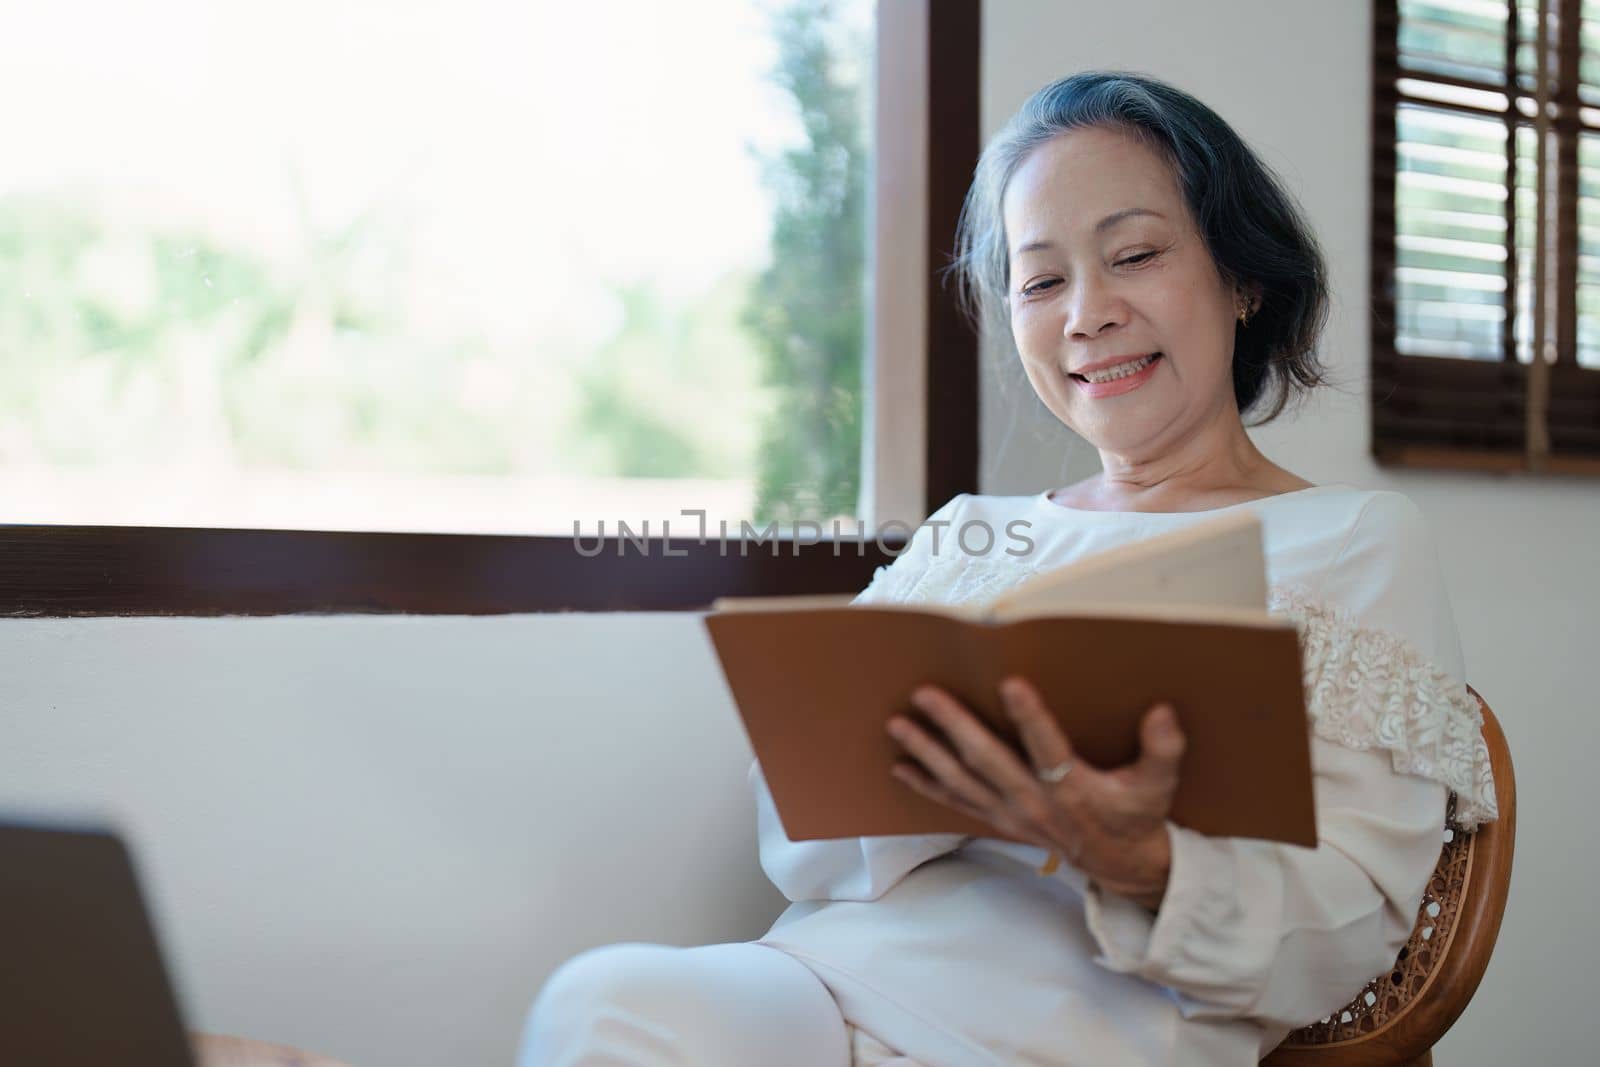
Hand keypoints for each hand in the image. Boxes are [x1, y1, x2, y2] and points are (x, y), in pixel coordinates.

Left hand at [885, 676, 1185, 910]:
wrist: (1121, 865)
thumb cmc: (1137, 815)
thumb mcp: (1158, 786)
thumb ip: (1163, 749)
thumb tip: (1162, 712)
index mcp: (1073, 789)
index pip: (1048, 750)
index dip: (1030, 719)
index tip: (1010, 683)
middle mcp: (1035, 802)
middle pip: (987, 761)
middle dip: (954, 726)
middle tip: (924, 694)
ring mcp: (1012, 814)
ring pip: (961, 782)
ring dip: (927, 752)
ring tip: (898, 724)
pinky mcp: (999, 821)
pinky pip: (956, 804)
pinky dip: (928, 785)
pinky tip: (900, 766)